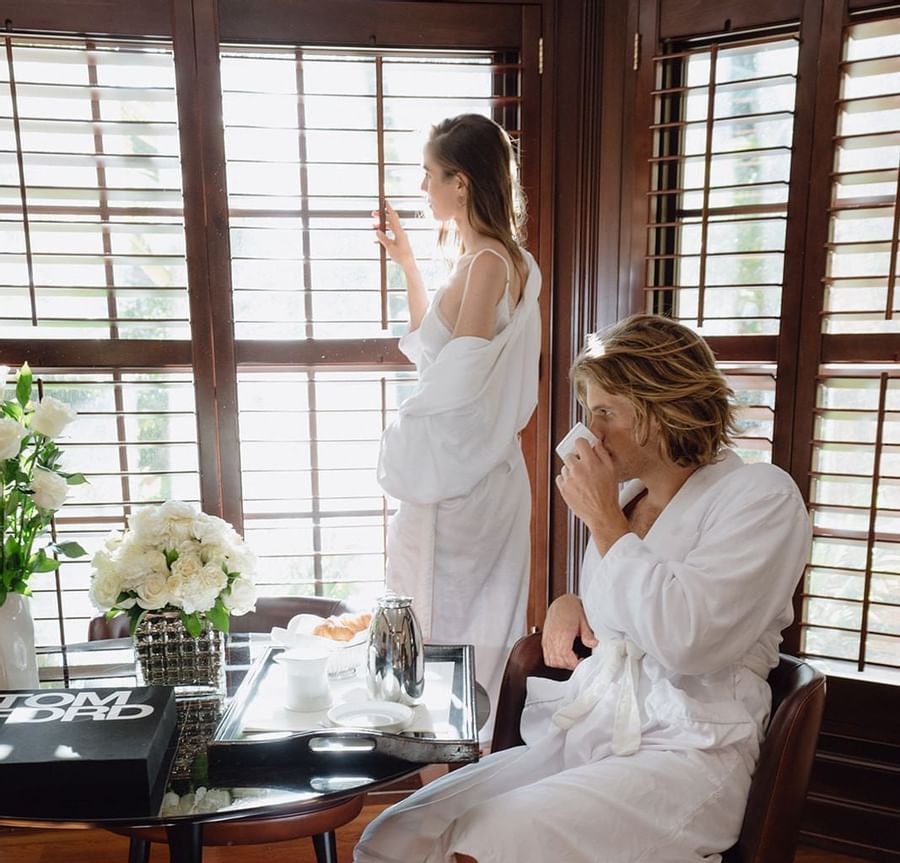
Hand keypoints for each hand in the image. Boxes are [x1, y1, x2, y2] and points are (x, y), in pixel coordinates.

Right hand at [372, 201, 415, 270]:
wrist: (409, 264)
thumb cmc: (400, 256)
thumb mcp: (389, 247)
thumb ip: (383, 238)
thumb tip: (377, 231)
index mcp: (399, 231)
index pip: (393, 216)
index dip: (389, 208)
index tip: (385, 201)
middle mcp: (401, 232)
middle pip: (391, 220)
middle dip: (382, 216)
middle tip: (373, 214)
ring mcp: (401, 236)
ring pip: (391, 227)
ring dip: (382, 225)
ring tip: (374, 226)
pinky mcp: (400, 241)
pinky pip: (391, 234)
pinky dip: (385, 234)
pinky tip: (378, 238)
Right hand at [542, 593, 597, 669]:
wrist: (561, 602)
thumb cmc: (572, 609)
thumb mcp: (584, 620)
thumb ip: (588, 634)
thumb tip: (594, 644)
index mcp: (563, 632)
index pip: (565, 655)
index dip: (574, 663)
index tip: (582, 662)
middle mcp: (553, 637)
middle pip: (558, 661)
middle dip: (570, 665)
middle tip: (579, 661)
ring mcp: (547, 639)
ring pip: (551, 661)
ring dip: (562, 664)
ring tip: (572, 658)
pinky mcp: (545, 640)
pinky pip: (547, 657)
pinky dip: (554, 660)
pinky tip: (564, 655)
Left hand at [555, 437, 626, 551]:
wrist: (602, 514)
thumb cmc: (608, 493)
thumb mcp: (611, 470)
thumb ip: (602, 454)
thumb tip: (595, 443)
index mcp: (590, 462)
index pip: (579, 442)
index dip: (581, 444)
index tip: (583, 447)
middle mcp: (577, 469)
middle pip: (569, 455)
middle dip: (576, 459)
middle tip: (583, 466)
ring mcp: (569, 479)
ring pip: (565, 467)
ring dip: (571, 471)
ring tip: (582, 480)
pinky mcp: (563, 489)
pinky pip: (560, 478)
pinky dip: (566, 480)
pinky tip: (576, 486)